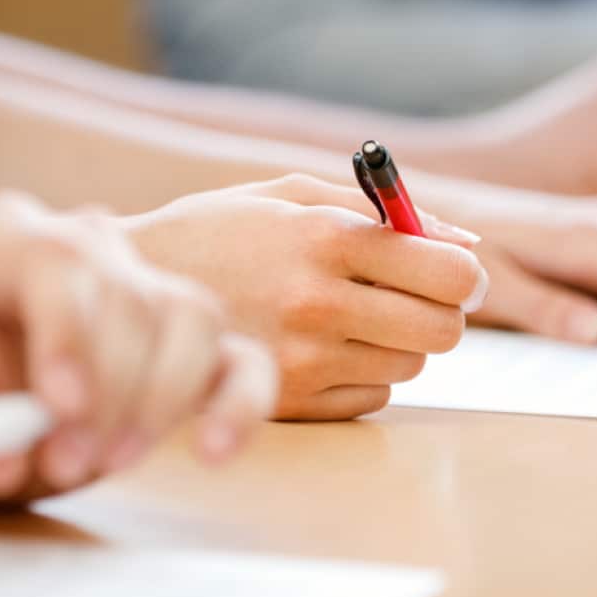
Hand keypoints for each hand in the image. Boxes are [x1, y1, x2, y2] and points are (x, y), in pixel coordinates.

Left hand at [0, 192, 276, 496]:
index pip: (58, 260)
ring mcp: (149, 289)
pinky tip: (211, 454)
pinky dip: (238, 407)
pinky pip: (243, 362)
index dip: (66, 331)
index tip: (59, 405)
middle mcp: (89, 246)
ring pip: (192, 317)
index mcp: (6, 237)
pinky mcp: (195, 347)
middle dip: (107, 390)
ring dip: (159, 402)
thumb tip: (2, 463)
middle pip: (129, 296)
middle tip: (67, 463)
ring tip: (110, 464)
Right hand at [123, 176, 488, 419]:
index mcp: (324, 237)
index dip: (465, 275)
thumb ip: (381, 211)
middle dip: (442, 313)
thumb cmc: (220, 231)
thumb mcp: (290, 194)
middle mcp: (316, 302)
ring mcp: (301, 359)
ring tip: (349, 318)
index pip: (446, 272)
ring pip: (409, 365)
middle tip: (414, 300)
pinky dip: (361, 375)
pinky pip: (371, 397)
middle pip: (442, 330)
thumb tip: (466, 243)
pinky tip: (322, 349)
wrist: (130, 291)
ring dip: (396, 343)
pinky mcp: (288, 402)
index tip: (456, 274)